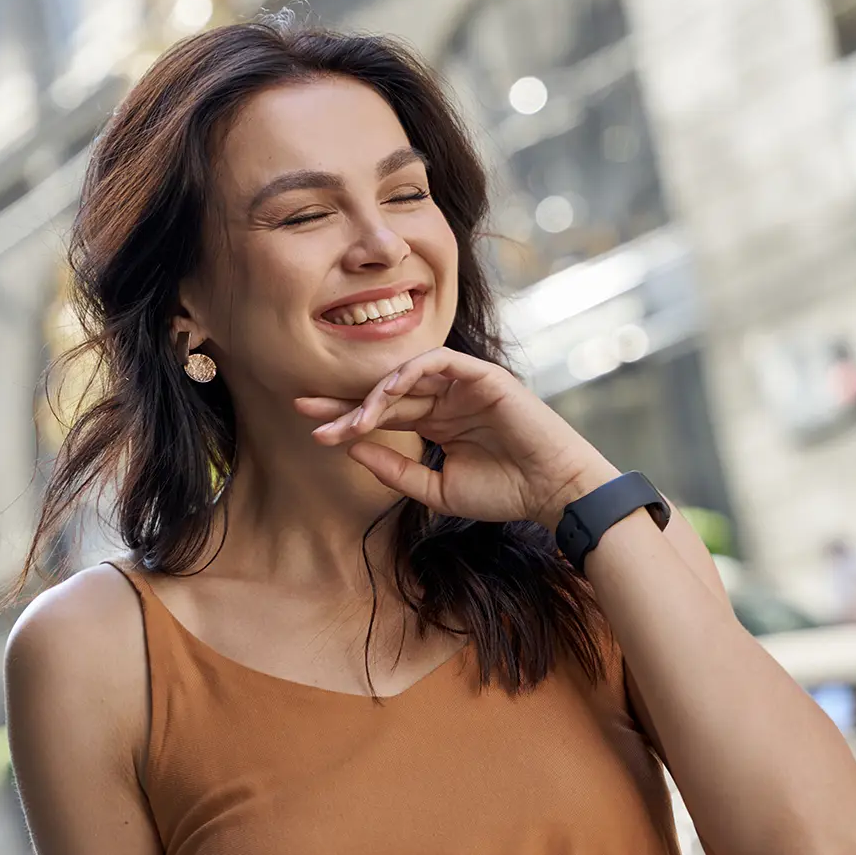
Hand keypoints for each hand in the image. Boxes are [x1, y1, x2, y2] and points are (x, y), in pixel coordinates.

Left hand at [295, 348, 616, 528]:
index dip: (346, 419)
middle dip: (344, 403)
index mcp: (437, 422)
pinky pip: (437, 362)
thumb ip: (396, 472)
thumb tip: (353, 451)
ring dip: (373, 396)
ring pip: (405, 377)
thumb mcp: (437, 490)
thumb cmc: (504, 492)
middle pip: (384, 393)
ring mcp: (462, 385)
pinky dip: (408, 374)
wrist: (551, 491)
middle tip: (304, 409)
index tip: (310, 429)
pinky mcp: (481, 375)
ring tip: (349, 421)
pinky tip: (385, 397)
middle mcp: (445, 399)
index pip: (383, 414)